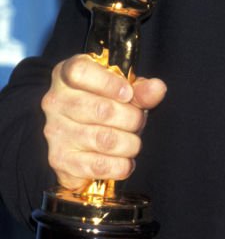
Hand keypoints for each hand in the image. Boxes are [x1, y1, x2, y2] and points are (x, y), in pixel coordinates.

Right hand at [41, 54, 166, 190]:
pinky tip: (125, 162)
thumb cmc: (104, 106)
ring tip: (133, 143)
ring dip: (129, 143)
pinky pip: (98, 166)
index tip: (128, 94)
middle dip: (132, 119)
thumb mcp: (123, 91)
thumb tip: (157, 88)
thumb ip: (141, 89)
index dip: (109, 83)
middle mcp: (55, 101)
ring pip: (104, 139)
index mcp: (66, 75)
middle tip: (138, 123)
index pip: (80, 72)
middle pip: (101, 109)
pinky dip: (120, 166)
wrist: (81, 140)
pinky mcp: (59, 159)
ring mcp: (55, 131)